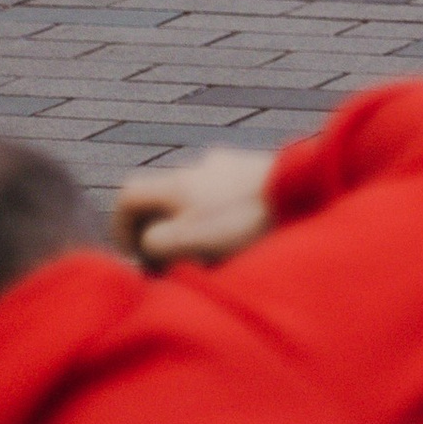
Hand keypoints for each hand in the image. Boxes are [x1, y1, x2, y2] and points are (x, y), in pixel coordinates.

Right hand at [110, 144, 275, 270]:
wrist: (302, 191)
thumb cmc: (243, 219)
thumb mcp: (188, 240)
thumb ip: (155, 244)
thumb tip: (145, 246)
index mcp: (175, 183)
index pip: (127, 195)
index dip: (120, 227)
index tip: (135, 254)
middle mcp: (197, 167)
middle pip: (160, 197)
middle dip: (159, 228)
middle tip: (171, 258)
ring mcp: (227, 165)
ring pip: (193, 195)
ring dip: (191, 221)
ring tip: (210, 249)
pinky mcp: (253, 171)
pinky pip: (223, 193)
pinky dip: (220, 212)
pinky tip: (239, 232)